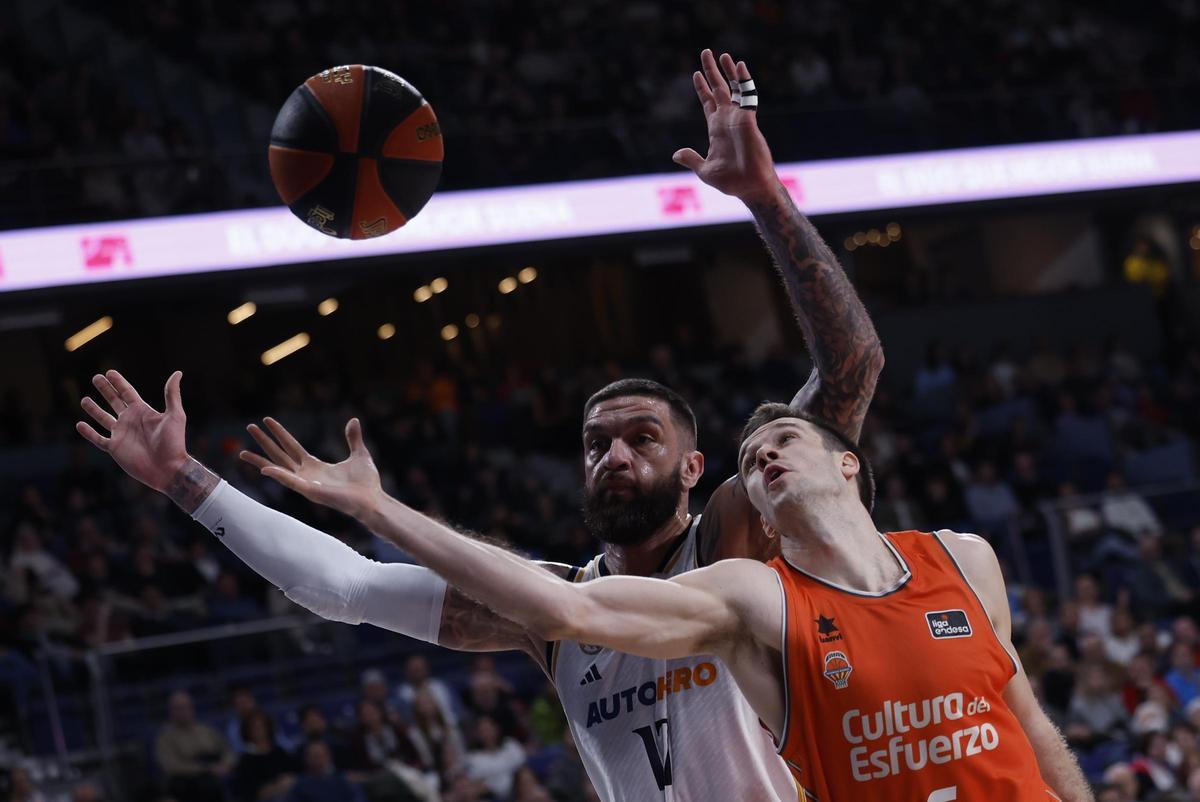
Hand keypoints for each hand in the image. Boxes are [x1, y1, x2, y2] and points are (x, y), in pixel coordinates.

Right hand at [76, 370, 188, 493]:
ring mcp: (121, 434)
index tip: (109, 372)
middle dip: (105, 390)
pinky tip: (79, 424)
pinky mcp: (115, 448)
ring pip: (103, 418)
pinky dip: (88, 433)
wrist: (168, 469)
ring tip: (84, 400)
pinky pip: (98, 439)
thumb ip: (172, 394)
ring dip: (94, 409)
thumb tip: (178, 373)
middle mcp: (130, 421)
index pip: (127, 393)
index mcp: (143, 412)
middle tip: (95, 377)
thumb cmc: (174, 442)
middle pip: (114, 401)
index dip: (118, 382)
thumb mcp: (175, 415)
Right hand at [240, 416, 380, 520]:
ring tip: (241, 452)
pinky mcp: (311, 492)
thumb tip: (353, 420)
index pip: (291, 447)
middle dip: (264, 442)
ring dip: (260, 460)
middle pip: (279, 455)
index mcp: (315, 466)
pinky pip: (290, 482)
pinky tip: (264, 469)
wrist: (373, 500)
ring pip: (277, 469)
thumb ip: (353, 438)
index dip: (279, 433)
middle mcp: (306, 475)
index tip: (267, 420)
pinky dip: (277, 476)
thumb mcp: (359, 454)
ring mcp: (306, 484)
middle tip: (249, 427)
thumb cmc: (366, 483)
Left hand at [673, 49, 777, 203]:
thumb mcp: (704, 170)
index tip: (696, 73)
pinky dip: (743, 81)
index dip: (702, 88)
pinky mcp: (748, 119)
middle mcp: (727, 120)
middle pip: (718, 89)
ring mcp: (738, 118)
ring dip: (728, 71)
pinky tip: (739, 66)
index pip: (708, 102)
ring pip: (733, 88)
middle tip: (705, 52)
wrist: (750, 186)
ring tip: (722, 55)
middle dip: (712, 71)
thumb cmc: (731, 181)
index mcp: (716, 129)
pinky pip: (746, 96)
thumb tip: (676, 154)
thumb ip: (691, 159)